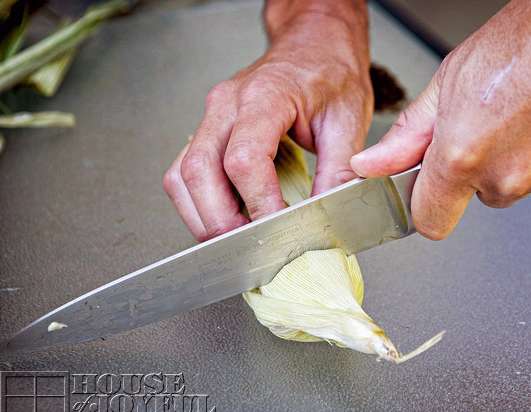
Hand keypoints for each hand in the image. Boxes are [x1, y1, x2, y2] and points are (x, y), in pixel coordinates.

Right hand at [163, 0, 371, 241]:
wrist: (314, 46)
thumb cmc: (330, 75)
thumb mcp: (348, 122)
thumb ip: (337, 173)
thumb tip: (322, 219)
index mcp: (266, 96)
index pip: (244, 159)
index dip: (258, 202)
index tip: (278, 228)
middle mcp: (227, 105)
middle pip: (199, 172)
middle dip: (220, 221)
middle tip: (250, 246)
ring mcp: (212, 117)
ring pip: (182, 176)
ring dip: (203, 216)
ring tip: (236, 237)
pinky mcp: (208, 130)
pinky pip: (185, 173)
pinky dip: (199, 203)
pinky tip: (225, 215)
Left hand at [351, 0, 530, 239]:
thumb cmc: (529, 37)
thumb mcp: (449, 82)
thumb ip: (407, 137)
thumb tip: (371, 166)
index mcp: (463, 157)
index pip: (431, 222)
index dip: (430, 207)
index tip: (433, 194)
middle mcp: (510, 177)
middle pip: (483, 197)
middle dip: (483, 169)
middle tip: (496, 123)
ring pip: (524, 186)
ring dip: (524, 161)